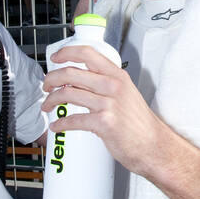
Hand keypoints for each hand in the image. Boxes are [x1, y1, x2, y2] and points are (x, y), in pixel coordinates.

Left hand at [42, 44, 164, 176]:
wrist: (153, 146)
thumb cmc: (138, 123)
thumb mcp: (127, 93)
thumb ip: (107, 84)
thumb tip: (81, 80)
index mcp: (117, 76)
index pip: (87, 53)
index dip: (66, 53)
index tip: (55, 57)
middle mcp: (112, 86)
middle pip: (71, 73)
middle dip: (51, 79)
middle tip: (46, 85)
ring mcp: (108, 104)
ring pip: (68, 93)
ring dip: (51, 100)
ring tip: (47, 105)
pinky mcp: (104, 123)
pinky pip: (73, 119)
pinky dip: (60, 123)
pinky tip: (56, 126)